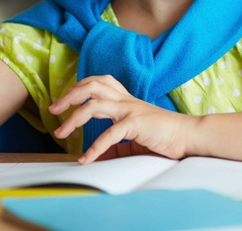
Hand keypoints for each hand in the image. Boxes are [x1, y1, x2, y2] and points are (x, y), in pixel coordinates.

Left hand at [49, 75, 199, 163]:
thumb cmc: (164, 136)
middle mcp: (126, 100)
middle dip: (68, 95)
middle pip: (92, 86)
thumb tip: (98, 154)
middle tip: (53, 110)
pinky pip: (109, 134)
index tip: (63, 101)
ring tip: (61, 132)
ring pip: (95, 103)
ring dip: (73, 117)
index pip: (98, 82)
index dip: (78, 87)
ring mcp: (131, 109)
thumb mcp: (134, 140)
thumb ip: (116, 144)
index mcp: (126, 100)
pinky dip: (94, 147)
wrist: (188, 136)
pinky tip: (86, 158)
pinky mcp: (136, 124)